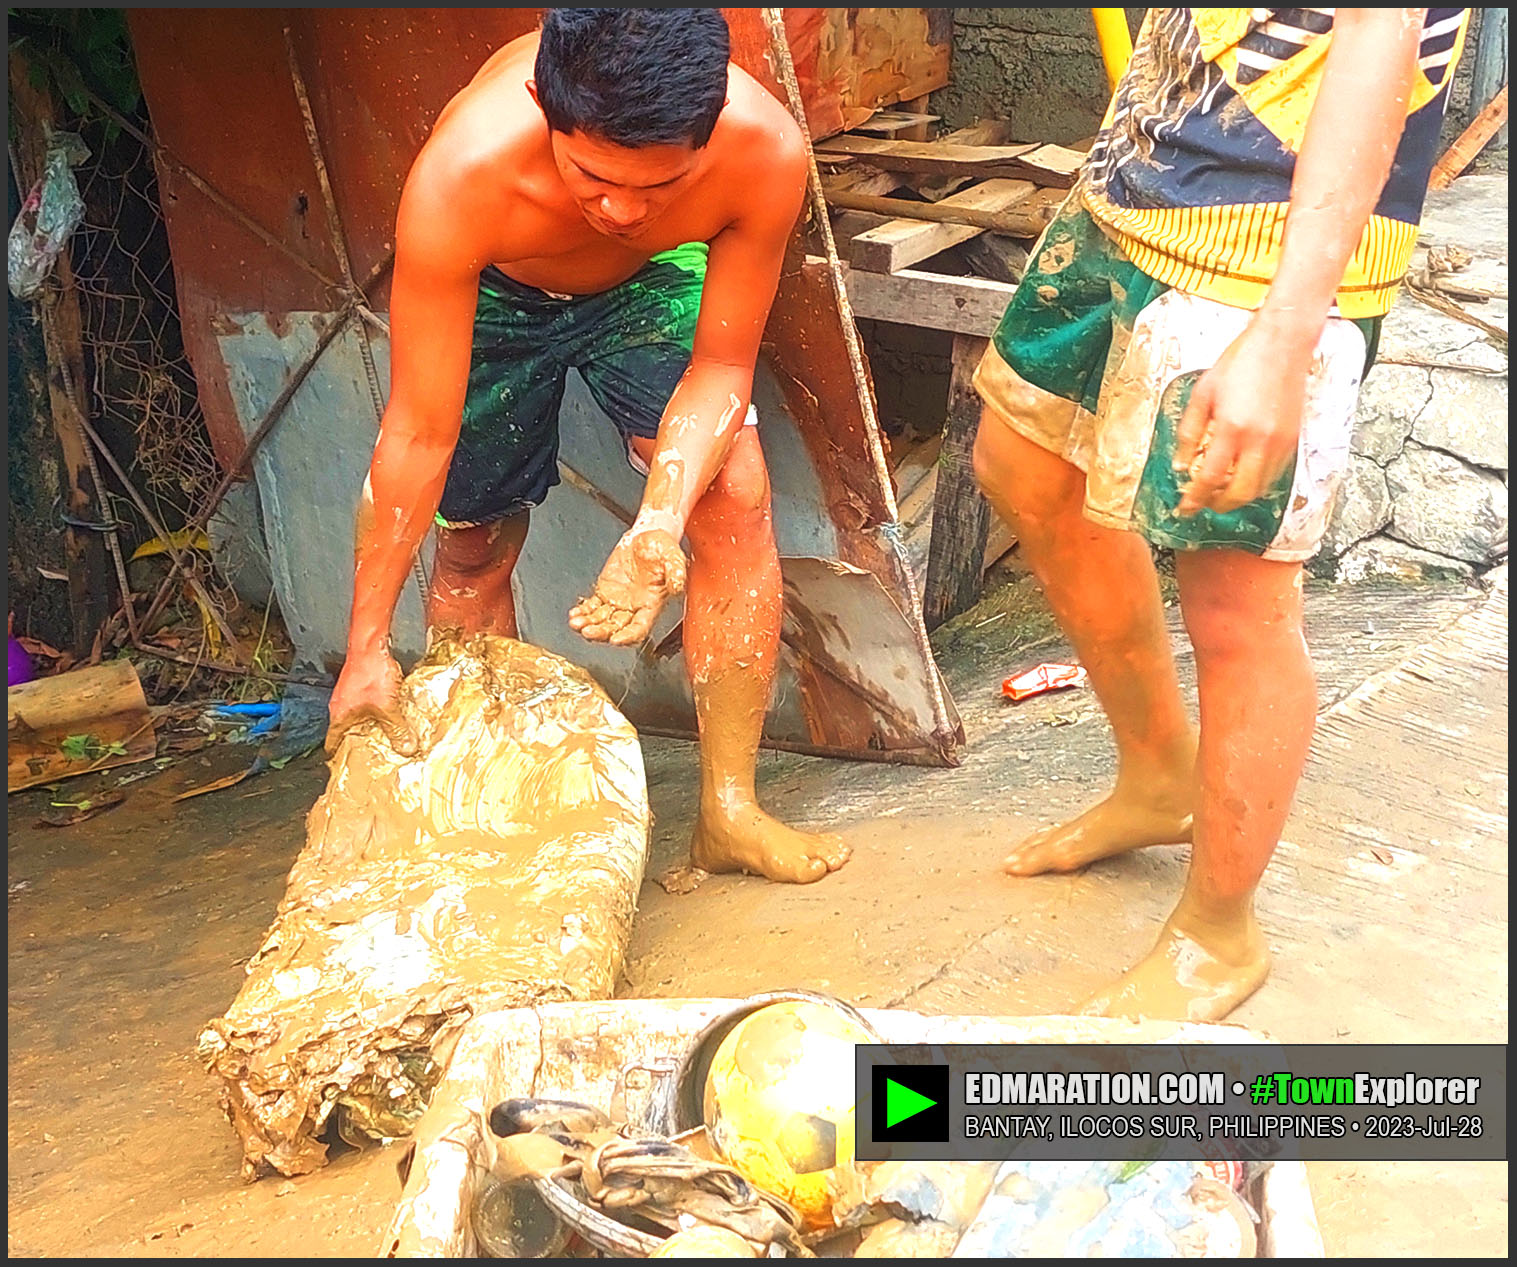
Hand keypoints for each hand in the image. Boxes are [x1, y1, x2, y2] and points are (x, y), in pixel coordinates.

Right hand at [326, 648, 416, 755]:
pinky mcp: (360, 685)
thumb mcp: (387, 708)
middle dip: (359, 745)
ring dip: (369, 728)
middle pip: (346, 732)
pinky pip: (366, 706)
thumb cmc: (371, 673)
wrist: (372, 645)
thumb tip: (406, 749)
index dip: (339, 757)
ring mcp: (349, 695)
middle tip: (372, 758)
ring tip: (385, 740)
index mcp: (339, 716)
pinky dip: (376, 714)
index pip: (332, 743)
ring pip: (357, 718)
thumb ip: (396, 729)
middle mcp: (340, 706)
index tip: (349, 769)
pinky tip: (390, 716)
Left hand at [568, 525, 686, 645]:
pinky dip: (582, 612)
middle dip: (601, 633)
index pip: (639, 629)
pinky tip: (575, 615)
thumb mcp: (673, 556)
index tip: (616, 639)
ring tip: (577, 623)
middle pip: (616, 629)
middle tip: (589, 631)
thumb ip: (676, 571)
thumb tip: (677, 586)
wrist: (647, 536)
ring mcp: (618, 601)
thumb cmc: (663, 549)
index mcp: (651, 604)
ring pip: (601, 621)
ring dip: (588, 625)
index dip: (628, 636)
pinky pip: (592, 607)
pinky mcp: (605, 591)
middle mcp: (634, 607)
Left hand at [1172, 319, 1315, 516]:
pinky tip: (1242, 474)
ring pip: (1260, 489)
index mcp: (1232, 428)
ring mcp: (1281, 443)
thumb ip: (1189, 432)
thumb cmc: (1242, 361)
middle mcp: (1260, 441)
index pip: (1209, 478)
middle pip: (1239, 493)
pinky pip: (1274, 475)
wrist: (1282, 343)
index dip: (1195, 498)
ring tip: (1220, 490)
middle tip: (1204, 503)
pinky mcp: (1293, 439)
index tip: (1185, 507)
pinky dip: (1256, 482)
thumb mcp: (1203, 393)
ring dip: (1238, 496)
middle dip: (1218, 504)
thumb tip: (1181, 464)